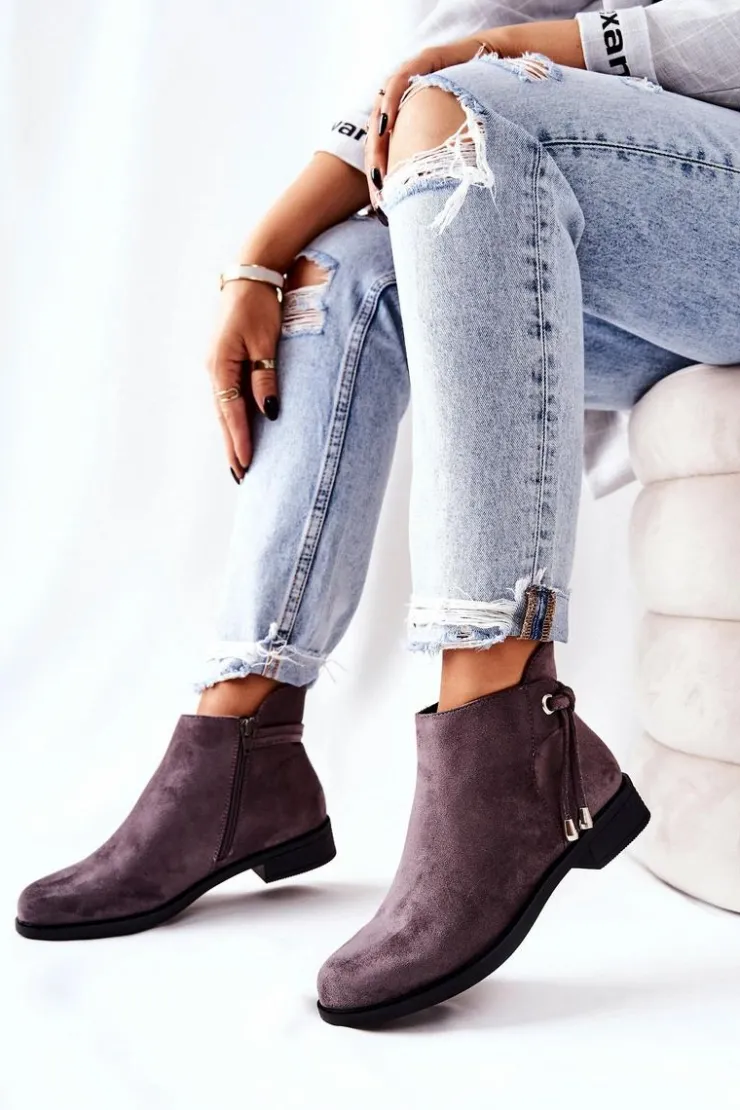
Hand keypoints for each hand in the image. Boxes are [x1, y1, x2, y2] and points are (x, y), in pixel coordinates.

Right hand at [206, 279, 281, 478]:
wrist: (249, 276)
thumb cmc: (260, 306)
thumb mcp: (266, 343)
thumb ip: (266, 379)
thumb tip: (269, 414)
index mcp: (220, 364)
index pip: (231, 411)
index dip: (240, 439)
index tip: (247, 463)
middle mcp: (212, 368)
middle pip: (222, 416)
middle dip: (232, 446)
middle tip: (241, 476)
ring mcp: (214, 365)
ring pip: (223, 408)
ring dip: (230, 435)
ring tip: (239, 463)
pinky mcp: (221, 361)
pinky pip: (226, 396)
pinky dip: (231, 417)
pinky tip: (237, 431)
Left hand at [365, 36, 494, 201]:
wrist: (499, 63)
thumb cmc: (478, 107)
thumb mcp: (455, 140)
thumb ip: (441, 162)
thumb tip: (437, 199)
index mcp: (404, 120)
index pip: (385, 152)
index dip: (382, 179)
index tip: (382, 208)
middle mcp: (401, 101)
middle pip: (378, 137)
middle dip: (376, 168)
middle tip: (379, 196)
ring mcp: (407, 80)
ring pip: (381, 114)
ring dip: (377, 143)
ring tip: (378, 170)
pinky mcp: (420, 62)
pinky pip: (398, 83)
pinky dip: (391, 103)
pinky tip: (387, 125)